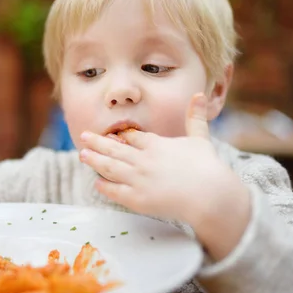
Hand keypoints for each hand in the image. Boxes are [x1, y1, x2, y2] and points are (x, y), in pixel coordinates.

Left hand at [79, 93, 250, 259]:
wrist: (210, 195)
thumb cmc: (208, 167)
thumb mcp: (200, 138)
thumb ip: (196, 117)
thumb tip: (200, 93)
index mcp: (155, 144)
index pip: (131, 137)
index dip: (119, 135)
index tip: (110, 132)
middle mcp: (142, 160)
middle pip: (114, 149)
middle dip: (98, 142)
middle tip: (84, 136)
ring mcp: (138, 179)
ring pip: (110, 167)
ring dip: (95, 160)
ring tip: (82, 154)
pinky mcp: (138, 199)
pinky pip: (115, 191)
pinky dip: (104, 186)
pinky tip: (97, 182)